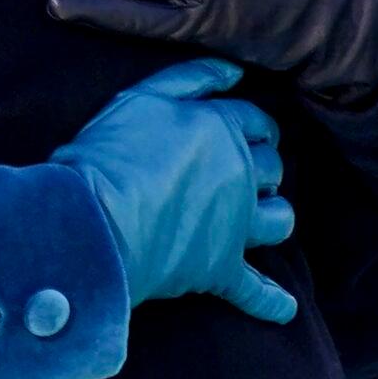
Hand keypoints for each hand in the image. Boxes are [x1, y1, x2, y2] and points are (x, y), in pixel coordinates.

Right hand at [51, 59, 295, 321]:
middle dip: (263, 166)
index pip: (255, 120)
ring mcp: (235, 224)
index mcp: (221, 129)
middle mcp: (239, 175)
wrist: (94, 220)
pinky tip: (284, 307)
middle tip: (240, 169)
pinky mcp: (221, 267)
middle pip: (272, 166)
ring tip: (258, 217)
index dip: (253, 124)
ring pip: (278, 220)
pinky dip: (271, 301)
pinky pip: (255, 291)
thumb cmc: (109, 153)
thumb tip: (233, 71)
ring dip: (274, 217)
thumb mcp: (141, 97)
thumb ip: (189, 78)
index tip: (245, 129)